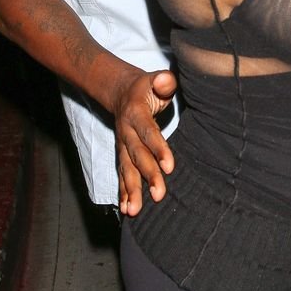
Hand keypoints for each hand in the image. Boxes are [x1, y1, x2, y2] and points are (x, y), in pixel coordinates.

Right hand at [113, 67, 177, 215]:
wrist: (122, 92)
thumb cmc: (147, 87)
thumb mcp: (155, 79)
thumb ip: (163, 81)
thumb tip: (166, 80)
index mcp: (135, 113)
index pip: (149, 132)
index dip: (158, 149)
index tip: (169, 167)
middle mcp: (126, 132)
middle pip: (137, 155)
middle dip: (147, 176)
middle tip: (159, 195)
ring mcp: (122, 144)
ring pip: (127, 169)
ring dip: (132, 190)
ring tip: (135, 211)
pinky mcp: (122, 154)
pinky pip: (122, 173)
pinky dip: (124, 192)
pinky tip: (127, 208)